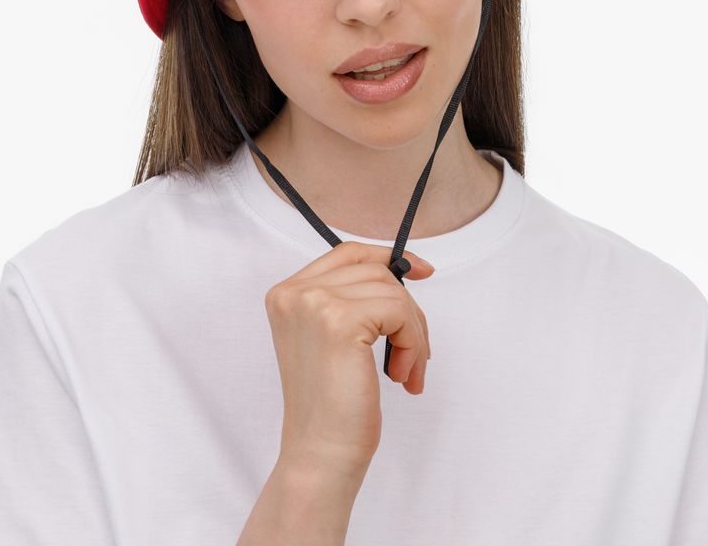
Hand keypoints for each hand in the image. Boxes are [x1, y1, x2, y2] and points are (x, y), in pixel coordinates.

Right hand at [265, 240, 433, 477]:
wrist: (320, 454)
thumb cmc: (333, 407)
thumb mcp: (334, 339)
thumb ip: (354, 299)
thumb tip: (406, 268)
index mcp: (287, 294)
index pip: (347, 253)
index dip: (387, 257)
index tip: (420, 271)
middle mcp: (294, 292)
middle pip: (374, 270)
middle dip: (406, 310)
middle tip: (412, 355)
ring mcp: (314, 303)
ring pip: (392, 291)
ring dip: (413, 333)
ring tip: (406, 371)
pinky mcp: (340, 319)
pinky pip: (400, 311)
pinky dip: (412, 343)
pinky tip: (401, 376)